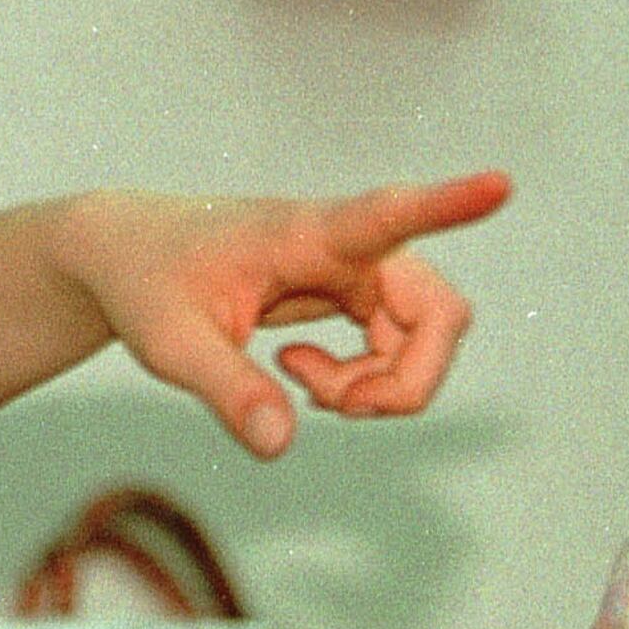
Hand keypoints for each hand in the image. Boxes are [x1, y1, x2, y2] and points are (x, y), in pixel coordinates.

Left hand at [49, 175, 510, 457]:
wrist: (128, 256)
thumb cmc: (147, 284)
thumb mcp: (170, 344)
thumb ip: (227, 389)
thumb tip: (281, 444)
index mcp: (305, 235)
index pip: (387, 213)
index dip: (446, 205)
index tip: (500, 184)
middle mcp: (346, 245)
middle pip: (437, 312)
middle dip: (408, 379)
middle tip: (334, 408)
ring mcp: (356, 270)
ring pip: (423, 337)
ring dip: (379, 386)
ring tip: (299, 386)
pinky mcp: (352, 294)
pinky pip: (396, 348)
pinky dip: (364, 381)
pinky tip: (303, 378)